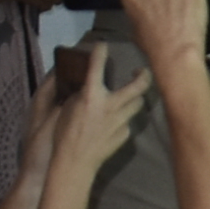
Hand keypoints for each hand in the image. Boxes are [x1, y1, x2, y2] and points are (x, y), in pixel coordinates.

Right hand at [31, 43, 141, 183]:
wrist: (74, 163)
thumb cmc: (64, 135)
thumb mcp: (69, 108)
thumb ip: (82, 94)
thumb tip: (90, 85)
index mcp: (91, 96)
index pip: (97, 66)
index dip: (100, 52)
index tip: (102, 45)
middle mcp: (110, 105)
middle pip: (139, 85)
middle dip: (144, 75)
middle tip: (141, 71)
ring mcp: (121, 121)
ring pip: (138, 103)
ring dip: (135, 98)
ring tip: (131, 96)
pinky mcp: (125, 134)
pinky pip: (128, 122)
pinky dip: (123, 119)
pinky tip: (114, 123)